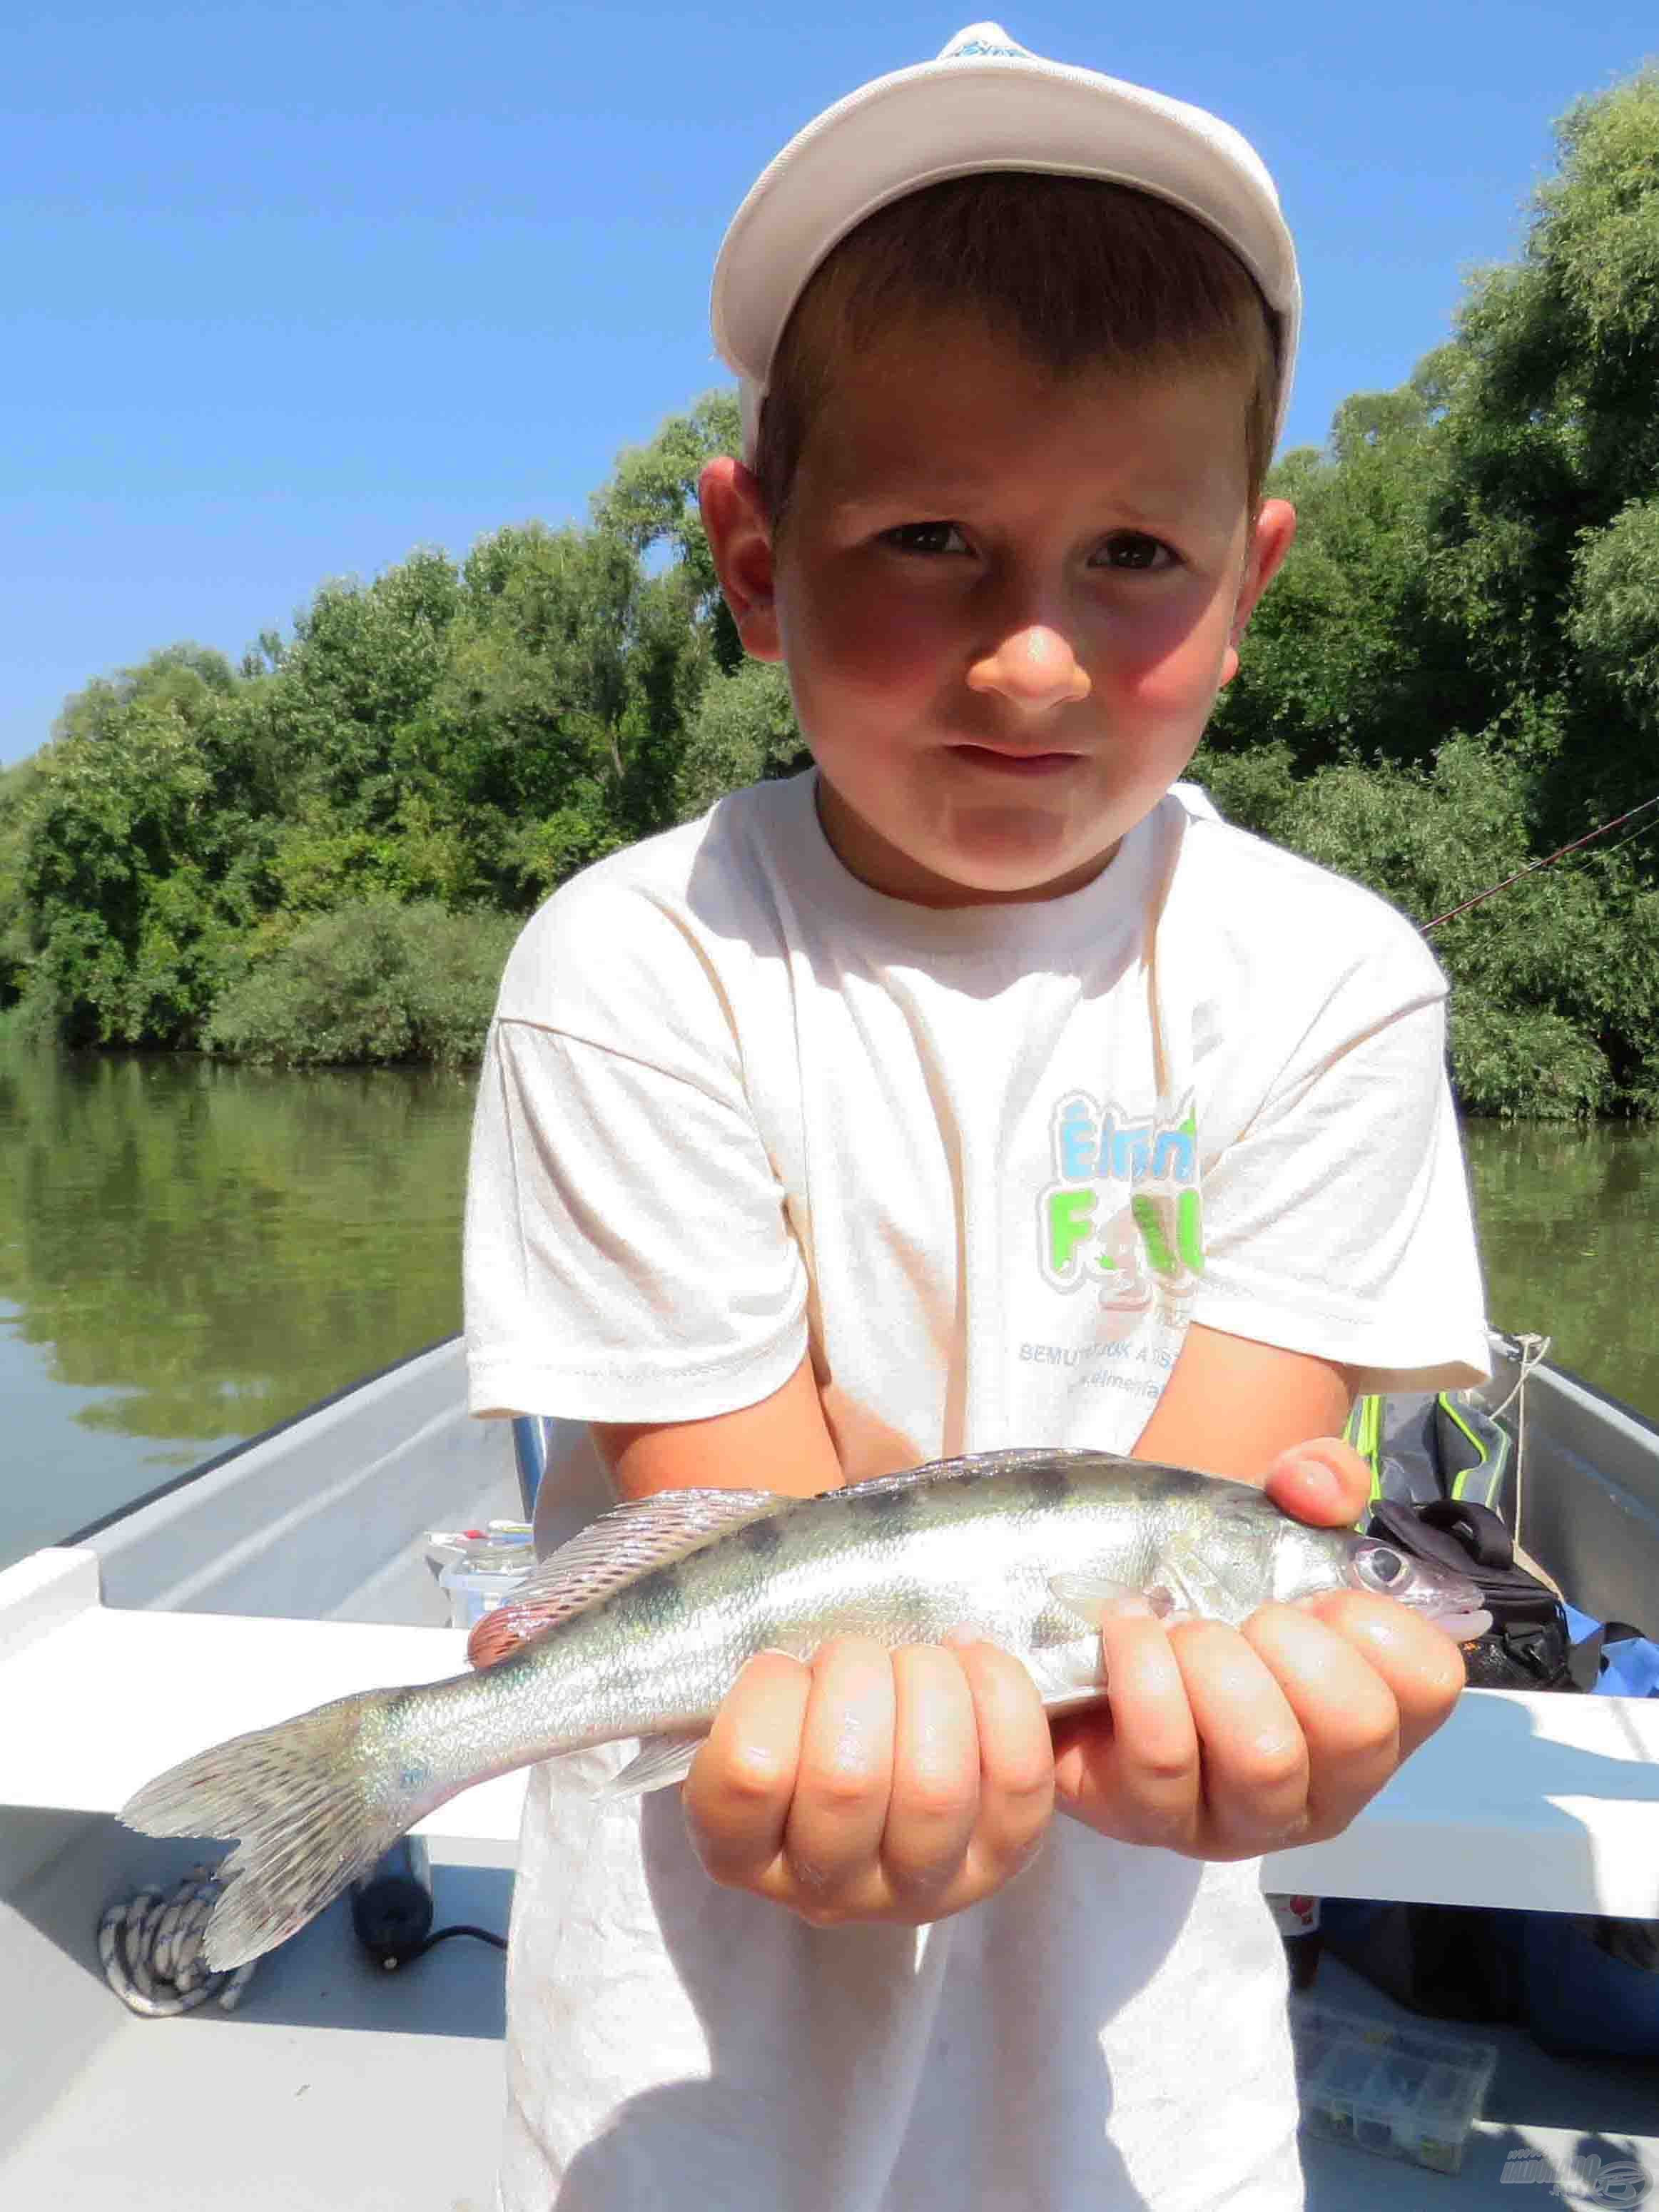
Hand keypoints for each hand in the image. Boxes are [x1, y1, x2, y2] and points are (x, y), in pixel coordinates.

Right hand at [683, 1634, 1055, 1925]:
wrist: (879, 1758)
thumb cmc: (803, 1722)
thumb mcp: (756, 1711)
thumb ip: (761, 1691)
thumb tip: (791, 1656)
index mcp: (742, 1852)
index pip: (750, 1772)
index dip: (771, 1690)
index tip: (783, 1664)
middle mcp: (828, 1888)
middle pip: (848, 1778)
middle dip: (856, 1673)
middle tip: (857, 1654)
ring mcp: (919, 1887)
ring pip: (934, 1785)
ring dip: (929, 1683)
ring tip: (918, 1660)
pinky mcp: (999, 1861)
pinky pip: (1016, 1781)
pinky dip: (1001, 1695)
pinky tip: (972, 1660)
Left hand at [1050, 1436, 1469, 1858]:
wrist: (1094, 1628)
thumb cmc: (1207, 1589)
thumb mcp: (1272, 1522)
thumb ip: (1317, 1478)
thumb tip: (1316, 1486)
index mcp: (1378, 1715)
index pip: (1431, 1684)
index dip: (1378, 1624)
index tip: (1319, 1597)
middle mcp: (1327, 1784)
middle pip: (1359, 1729)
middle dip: (1295, 1645)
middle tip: (1246, 1618)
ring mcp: (1242, 1817)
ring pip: (1266, 1756)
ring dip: (1217, 1664)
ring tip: (1182, 1629)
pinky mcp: (1154, 1821)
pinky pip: (1164, 1757)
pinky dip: (1143, 1672)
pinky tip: (1128, 1630)